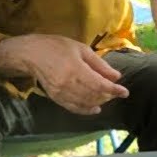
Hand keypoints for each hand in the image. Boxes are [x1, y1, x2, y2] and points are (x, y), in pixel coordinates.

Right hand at [0, 34, 128, 113]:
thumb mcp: (81, 49)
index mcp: (76, 70)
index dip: (114, 90)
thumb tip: (116, 77)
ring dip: (99, 102)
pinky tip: (95, 109)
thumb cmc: (57, 47)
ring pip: (85, 103)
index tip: (125, 92)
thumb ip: (99, 64)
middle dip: (108, 96)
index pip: (100, 85)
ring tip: (107, 98)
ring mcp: (61, 93)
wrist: (31, 54)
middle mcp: (68, 84)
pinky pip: (73, 108)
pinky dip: (86, 110)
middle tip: (117, 92)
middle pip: (94, 96)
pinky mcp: (55, 98)